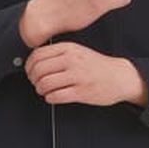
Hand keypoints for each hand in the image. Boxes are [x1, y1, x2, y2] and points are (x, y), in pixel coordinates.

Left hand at [24, 42, 145, 106]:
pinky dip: (50, 98)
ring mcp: (77, 77)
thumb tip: (35, 62)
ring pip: (45, 84)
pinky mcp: (81, 92)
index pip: (38, 55)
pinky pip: (56, 96)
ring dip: (41, 90)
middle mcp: (72, 60)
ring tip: (45, 91)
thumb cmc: (97, 66)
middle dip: (33, 80)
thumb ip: (58, 54)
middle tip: (37, 83)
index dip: (29, 66)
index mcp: (69, 48)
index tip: (30, 72)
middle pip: (38, 70)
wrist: (120, 77)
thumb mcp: (78, 51)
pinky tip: (53, 97)